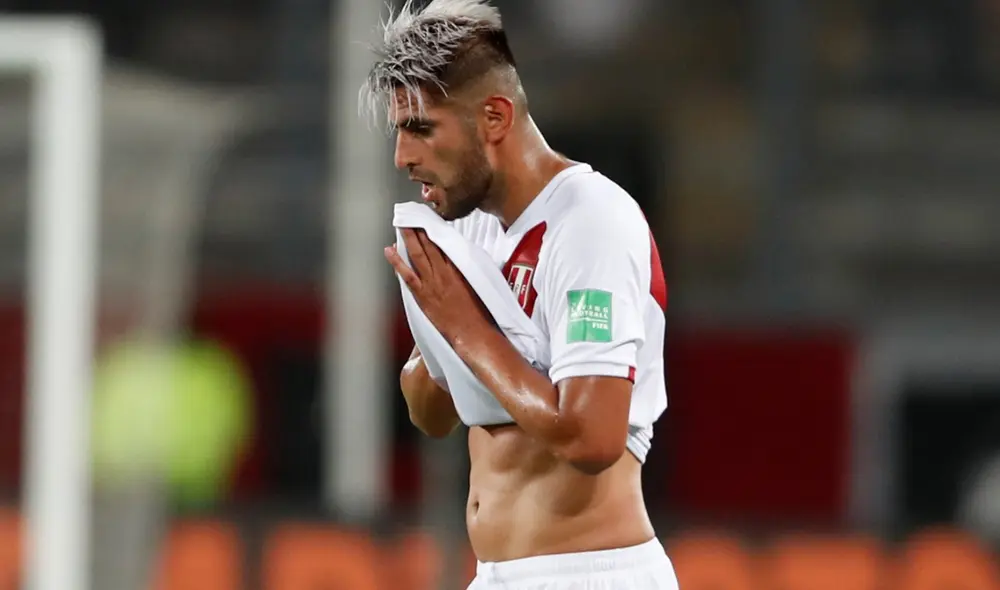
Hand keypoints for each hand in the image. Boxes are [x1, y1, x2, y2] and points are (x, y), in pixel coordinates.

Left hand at [385, 228, 493, 344]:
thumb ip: (468, 269)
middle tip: (410, 214)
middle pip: (429, 244)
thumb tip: (460, 256)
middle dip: (419, 228)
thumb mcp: (477, 284)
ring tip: (401, 224)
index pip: (444, 243)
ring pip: (417, 255)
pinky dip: (397, 262)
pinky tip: (389, 250)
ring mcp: (432, 283)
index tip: (427, 219)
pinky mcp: (423, 295)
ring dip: (408, 238)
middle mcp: (444, 272)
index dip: (434, 229)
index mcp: (458, 268)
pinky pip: (407, 275)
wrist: (473, 331)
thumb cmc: (478, 312)